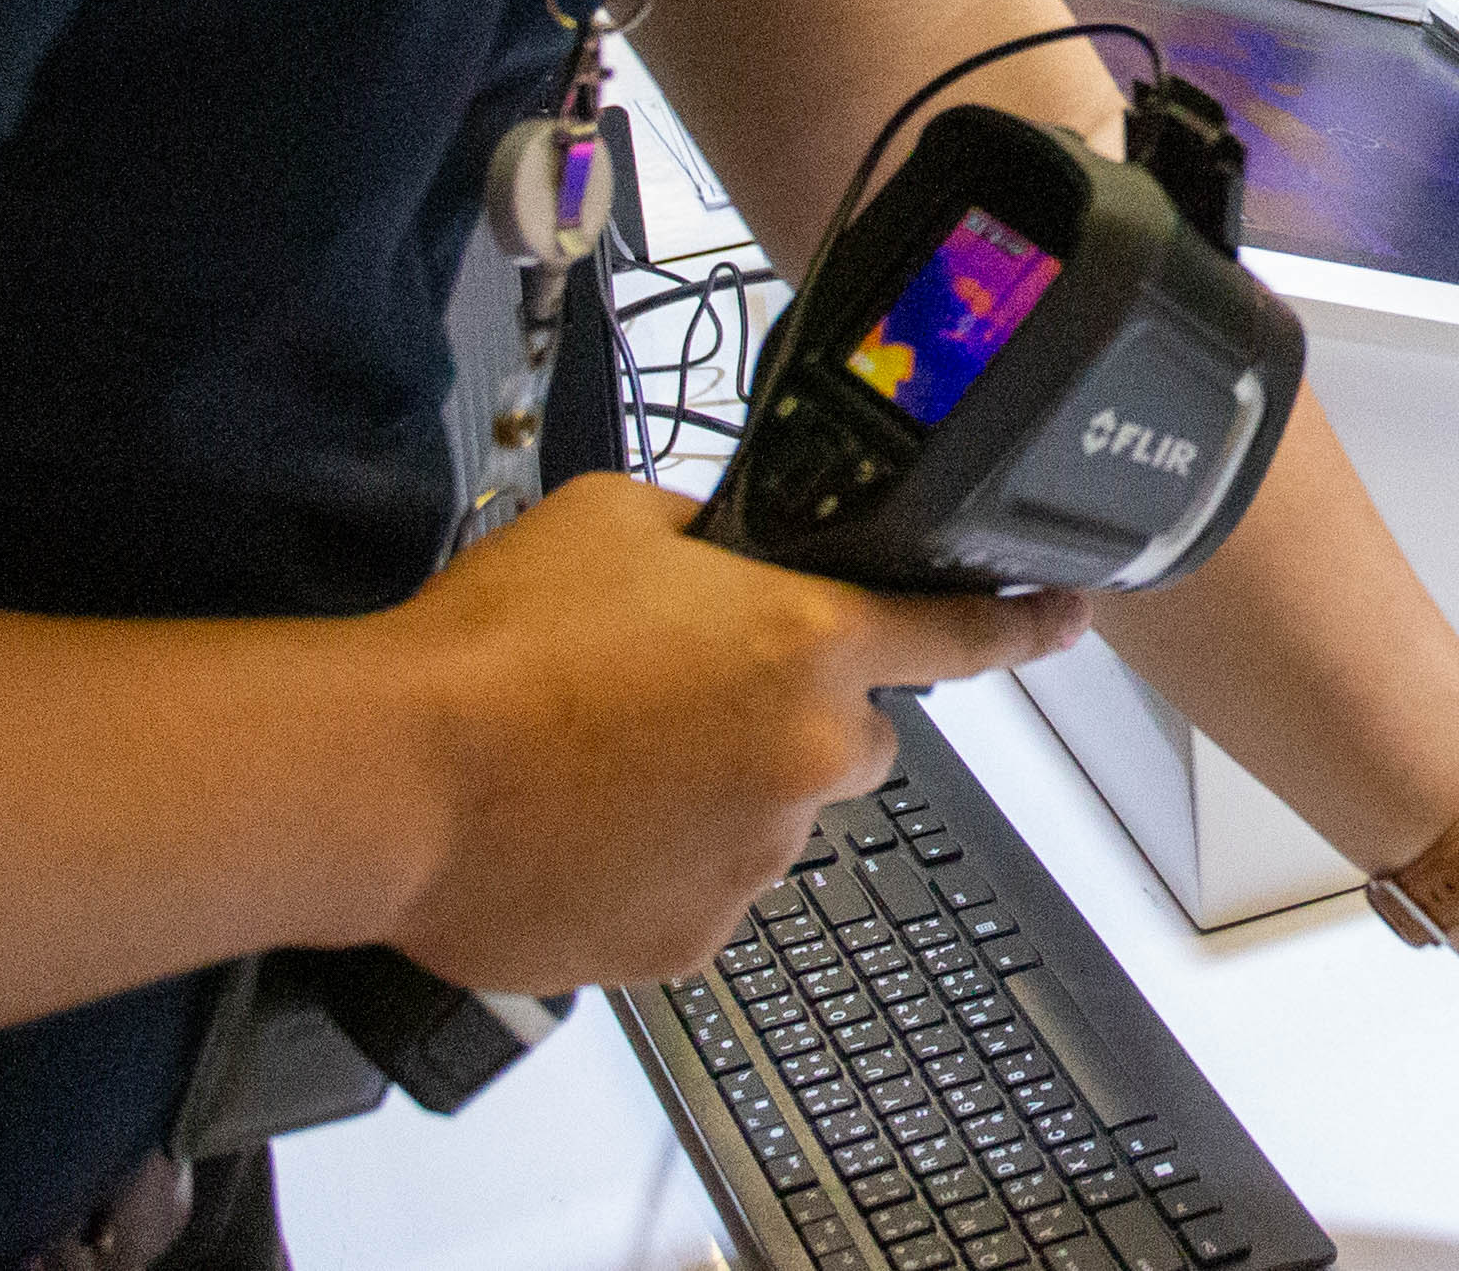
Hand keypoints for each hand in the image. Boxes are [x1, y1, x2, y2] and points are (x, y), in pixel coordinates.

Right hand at [375, 472, 1087, 991]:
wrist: (391, 775)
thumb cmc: (496, 640)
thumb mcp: (618, 518)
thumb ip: (710, 532)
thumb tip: (727, 548)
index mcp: (809, 641)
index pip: (960, 634)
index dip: (1024, 626)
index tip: (1067, 618)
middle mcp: (809, 756)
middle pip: (855, 741)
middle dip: (798, 722)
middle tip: (688, 706)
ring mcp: (756, 859)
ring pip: (775, 822)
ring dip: (722, 798)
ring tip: (605, 770)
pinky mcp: (691, 940)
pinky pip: (706, 896)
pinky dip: (664, 872)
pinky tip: (584, 835)